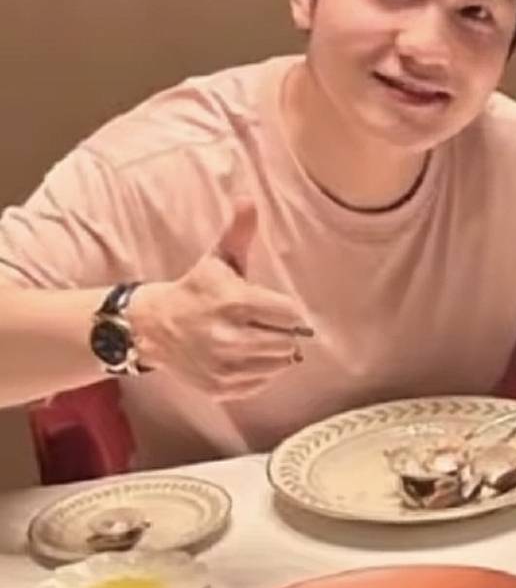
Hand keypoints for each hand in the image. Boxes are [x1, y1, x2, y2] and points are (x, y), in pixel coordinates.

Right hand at [127, 201, 312, 400]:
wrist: (152, 327)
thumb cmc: (196, 290)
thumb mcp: (218, 260)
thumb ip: (239, 232)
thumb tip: (248, 199)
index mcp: (235, 303)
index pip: (290, 314)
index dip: (287, 311)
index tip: (275, 307)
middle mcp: (230, 338)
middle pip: (288, 342)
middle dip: (281, 332)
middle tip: (264, 324)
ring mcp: (225, 367)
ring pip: (278, 365)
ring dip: (274, 354)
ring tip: (255, 339)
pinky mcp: (221, 388)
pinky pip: (261, 384)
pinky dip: (260, 373)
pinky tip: (244, 357)